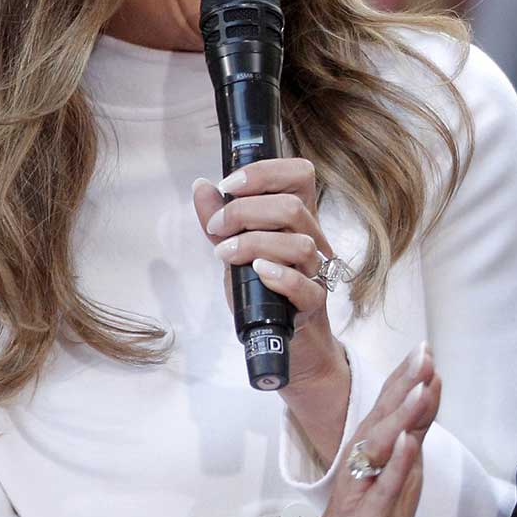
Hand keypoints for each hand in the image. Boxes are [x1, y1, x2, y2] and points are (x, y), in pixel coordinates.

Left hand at [194, 158, 348, 455]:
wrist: (285, 344)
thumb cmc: (263, 293)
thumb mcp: (235, 251)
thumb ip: (220, 220)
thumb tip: (202, 186)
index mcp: (297, 219)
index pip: (299, 174)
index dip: (264, 171)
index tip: (228, 184)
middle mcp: (312, 240)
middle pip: (294, 207)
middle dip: (245, 211)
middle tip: (216, 228)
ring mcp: (315, 273)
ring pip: (300, 242)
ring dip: (254, 243)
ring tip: (225, 255)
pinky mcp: (313, 305)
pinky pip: (305, 285)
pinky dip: (279, 275)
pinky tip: (256, 272)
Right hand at [263, 343, 440, 516]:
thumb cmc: (371, 514)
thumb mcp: (402, 468)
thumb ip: (414, 429)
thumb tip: (430, 388)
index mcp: (374, 444)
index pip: (392, 405)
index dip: (408, 376)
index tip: (424, 347)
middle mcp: (364, 456)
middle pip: (386, 414)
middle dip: (405, 384)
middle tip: (422, 355)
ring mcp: (363, 483)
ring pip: (383, 443)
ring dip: (402, 415)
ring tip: (420, 389)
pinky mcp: (366, 511)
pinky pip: (383, 484)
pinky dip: (396, 463)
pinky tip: (407, 442)